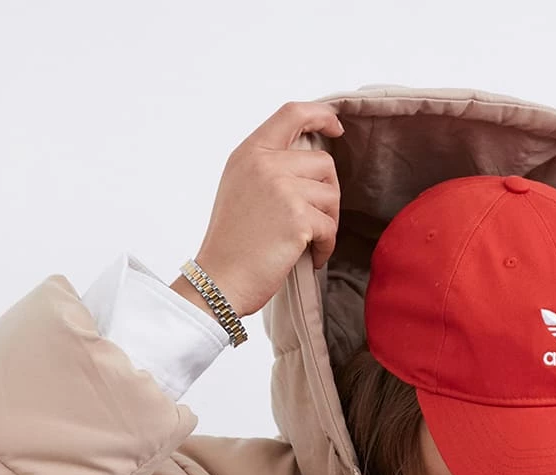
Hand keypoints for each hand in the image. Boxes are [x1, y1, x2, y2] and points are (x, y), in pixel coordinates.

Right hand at [177, 100, 343, 320]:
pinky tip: (310, 258)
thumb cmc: (232, 243)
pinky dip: (326, 246)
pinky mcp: (297, 218)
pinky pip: (330, 226)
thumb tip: (309, 160)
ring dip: (328, 223)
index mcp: (249, 152)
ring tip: (308, 243)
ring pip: (331, 195)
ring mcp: (281, 188)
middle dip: (327, 195)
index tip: (336, 126)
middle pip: (324, 163)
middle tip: (315, 223)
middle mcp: (264, 163)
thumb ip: (268, 167)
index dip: (321, 114)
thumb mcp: (240, 188)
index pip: (292, 113)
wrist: (219, 279)